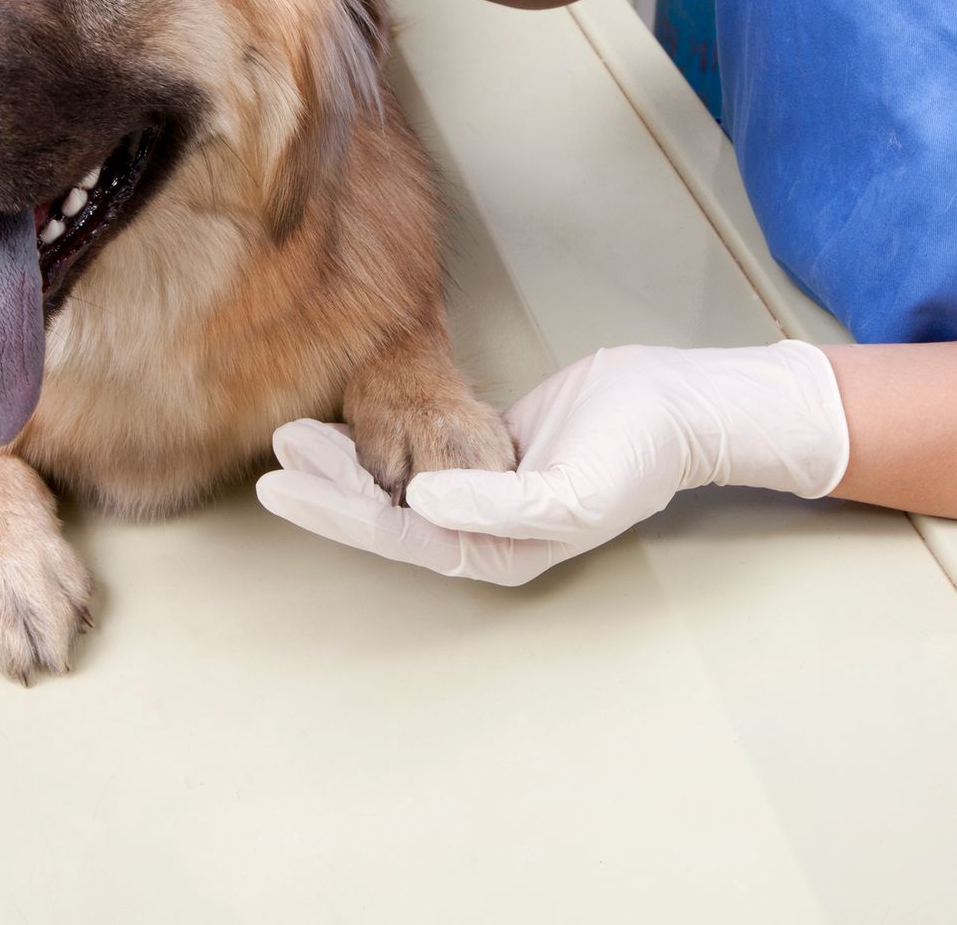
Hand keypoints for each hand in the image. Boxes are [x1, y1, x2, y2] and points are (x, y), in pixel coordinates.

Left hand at [256, 342, 849, 584]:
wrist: (678, 406)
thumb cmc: (633, 452)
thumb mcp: (570, 489)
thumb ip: (493, 505)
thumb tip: (419, 505)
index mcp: (496, 551)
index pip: (395, 536)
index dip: (333, 512)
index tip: (279, 486)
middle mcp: (482, 530)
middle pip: (385, 513)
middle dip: (328, 485)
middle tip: (278, 449)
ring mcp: (484, 492)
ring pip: (398, 483)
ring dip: (348, 461)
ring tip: (298, 433)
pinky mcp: (489, 451)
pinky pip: (422, 450)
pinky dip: (384, 436)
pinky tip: (355, 418)